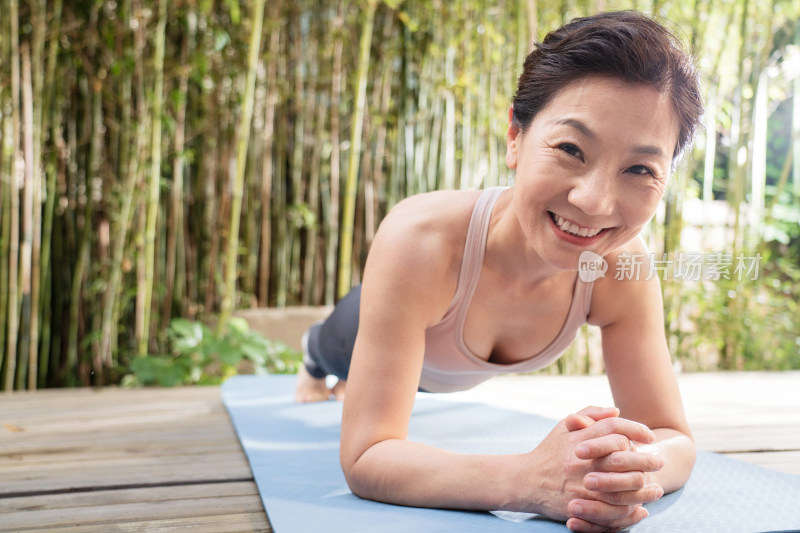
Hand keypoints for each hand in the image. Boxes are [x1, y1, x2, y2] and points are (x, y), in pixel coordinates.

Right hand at [522, 406, 658, 527]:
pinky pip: (611, 509)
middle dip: (647, 459)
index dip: (636, 429)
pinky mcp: (580, 505)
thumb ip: (589, 414)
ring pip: (622, 487)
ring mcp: (581, 483)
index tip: (650, 437)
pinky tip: (640, 508)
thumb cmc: (548, 452)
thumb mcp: (564, 427)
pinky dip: (630, 510)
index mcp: (579, 438)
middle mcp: (582, 460)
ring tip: (656, 489)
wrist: (525, 480)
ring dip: (643, 488)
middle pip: (624, 457)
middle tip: (660, 461)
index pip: (614, 428)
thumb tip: (616, 411)